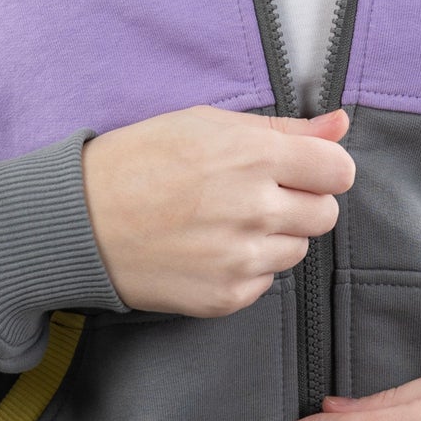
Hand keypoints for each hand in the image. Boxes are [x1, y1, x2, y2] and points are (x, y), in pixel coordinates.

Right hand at [81, 104, 355, 316]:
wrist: (79, 220)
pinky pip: (265, 282)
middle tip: (254, 194)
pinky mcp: (226, 297)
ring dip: (274, 237)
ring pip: (298, 250)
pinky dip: (246, 268)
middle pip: (326, 214)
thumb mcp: (207, 124)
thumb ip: (283, 128)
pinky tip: (208, 249)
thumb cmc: (140, 160)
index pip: (339, 170)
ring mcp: (241, 258)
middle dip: (300, 203)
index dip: (322, 167)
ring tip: (224, 221)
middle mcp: (255, 210)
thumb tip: (341, 123)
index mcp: (254, 157)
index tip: (300, 169)